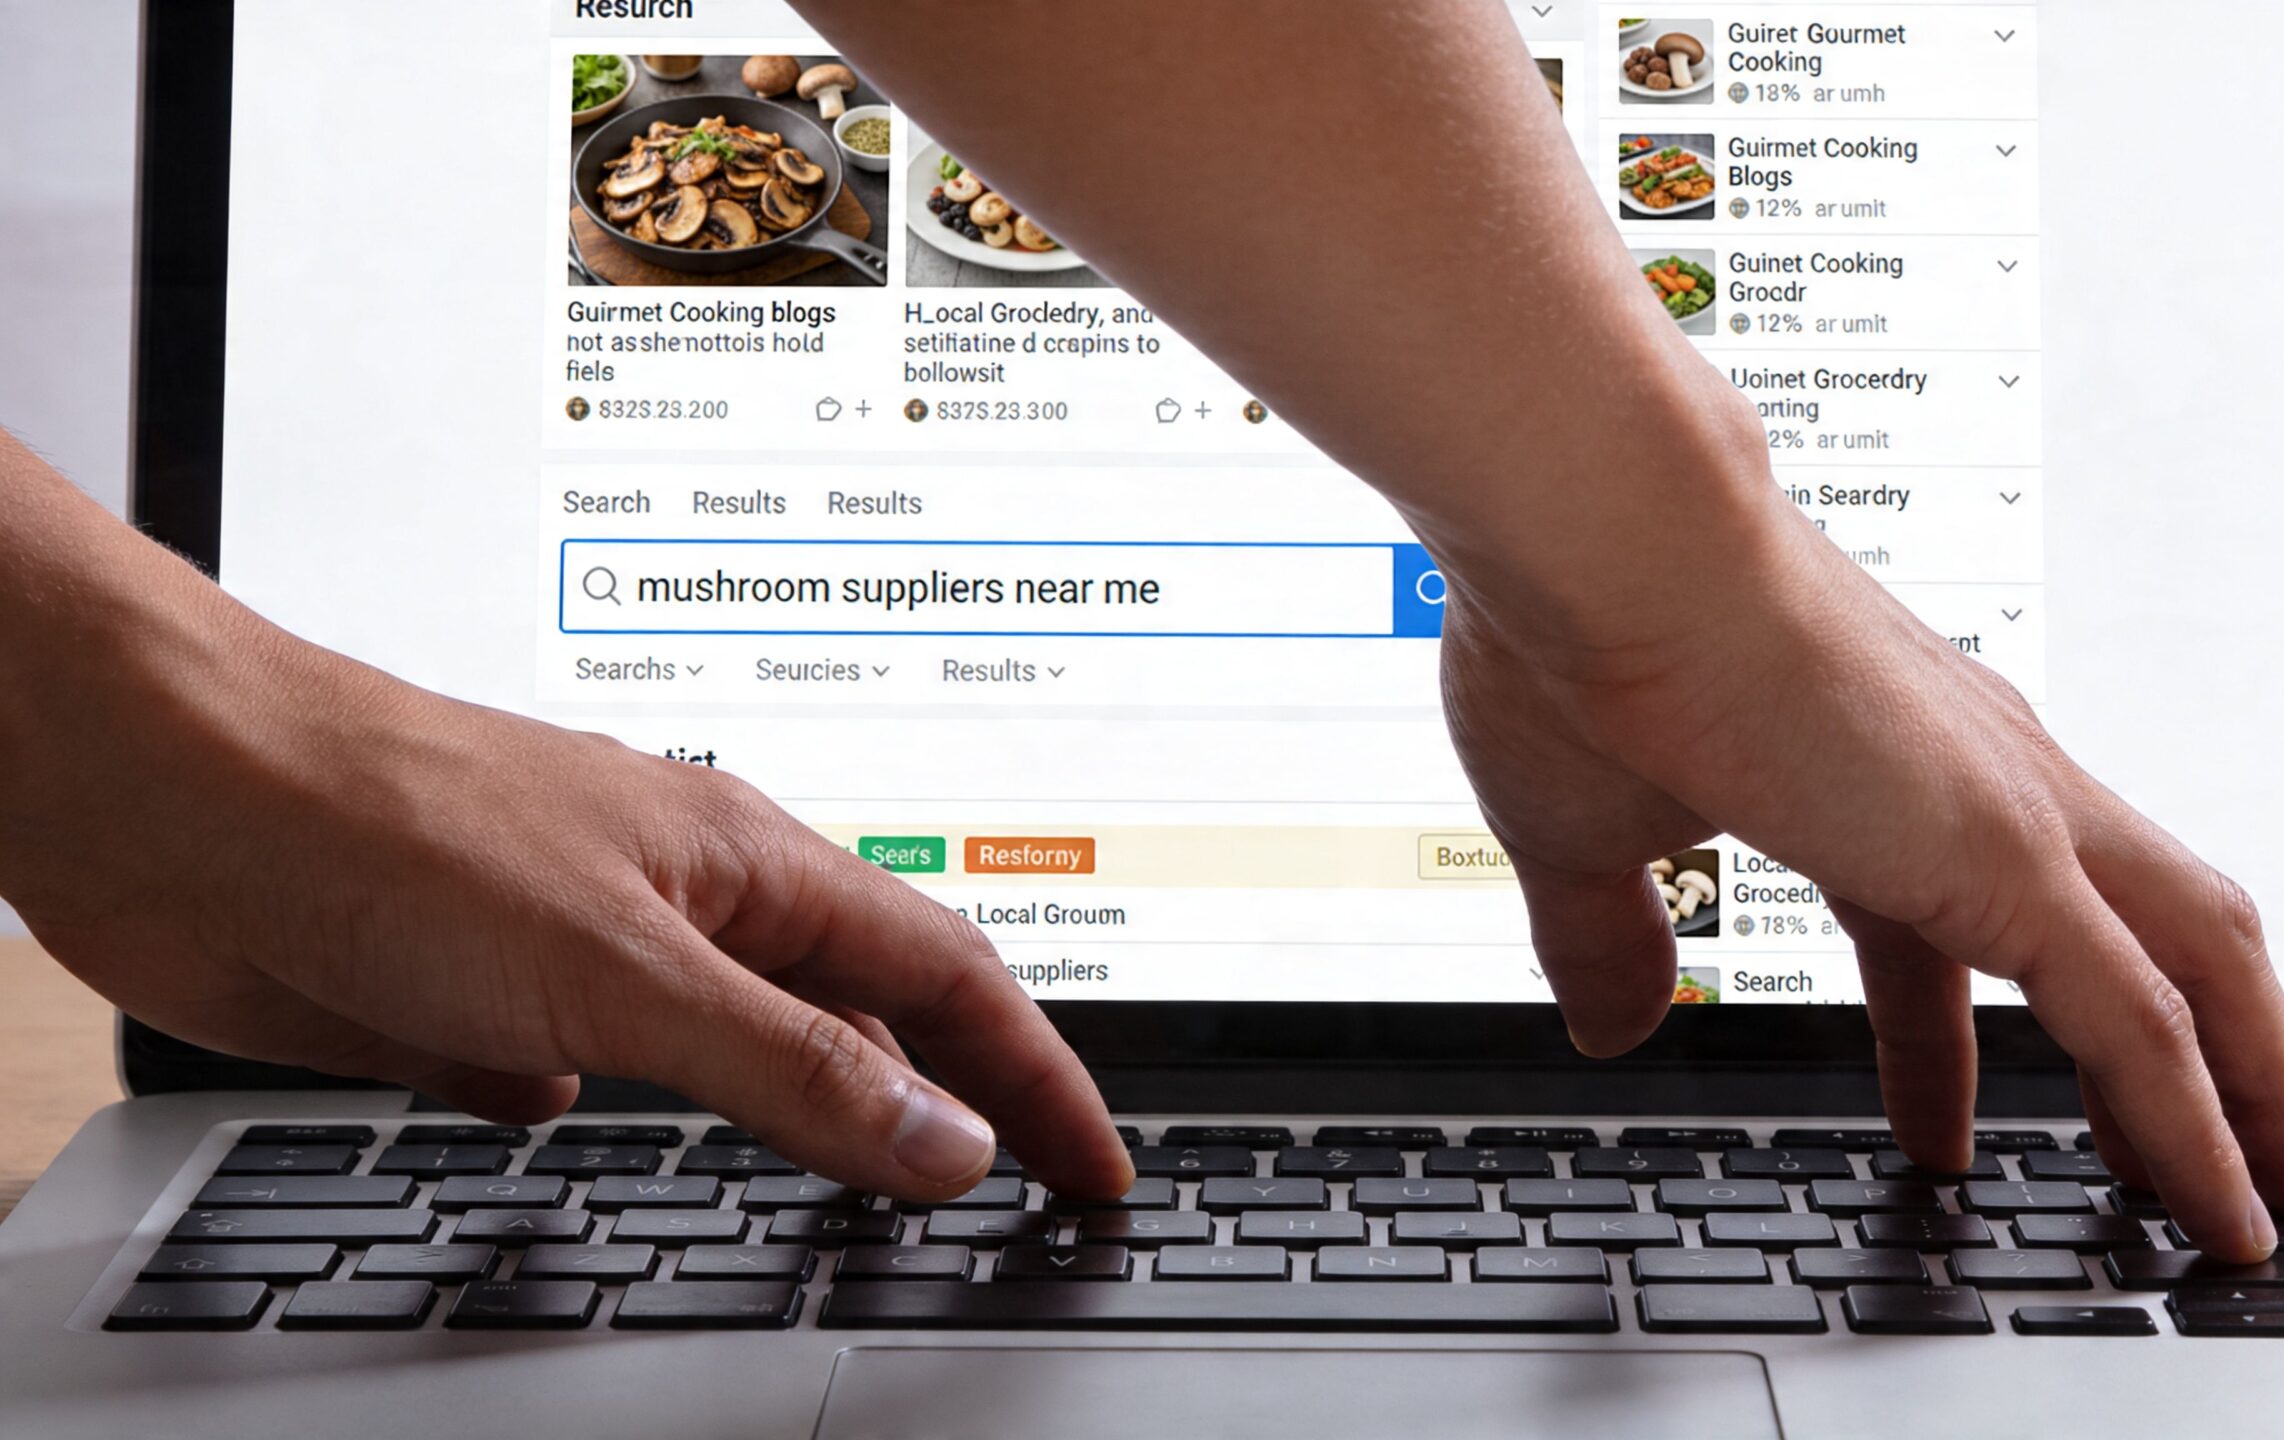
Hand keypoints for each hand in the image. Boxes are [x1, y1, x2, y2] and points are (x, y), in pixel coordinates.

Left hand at [0, 469, 1131, 1203]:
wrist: (167, 798)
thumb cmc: (390, 821)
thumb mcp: (629, 972)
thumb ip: (796, 1069)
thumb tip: (947, 1142)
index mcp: (749, 865)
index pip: (948, 978)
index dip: (1040, 1080)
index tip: (1097, 1167)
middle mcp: (681, 902)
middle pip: (863, 1011)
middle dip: (954, 1099)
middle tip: (1023, 1186)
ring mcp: (580, 948)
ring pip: (737, 1043)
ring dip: (814, 1109)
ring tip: (874, 1181)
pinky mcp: (475, 1000)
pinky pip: (599, 1069)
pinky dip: (641, 1117)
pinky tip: (615, 1143)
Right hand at [1434, 391, 2283, 1261]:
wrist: (1610, 535)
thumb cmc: (1583, 637)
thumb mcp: (1585, 833)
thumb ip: (1607, 936)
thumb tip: (1610, 1023)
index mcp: (1874, 767)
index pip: (1947, 920)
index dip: (1939, 1042)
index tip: (1931, 1120)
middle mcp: (1973, 776)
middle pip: (2134, 929)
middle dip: (2175, 1057)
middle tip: (2174, 1173)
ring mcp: (2010, 806)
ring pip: (2196, 966)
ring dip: (2240, 1090)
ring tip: (2248, 1207)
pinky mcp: (2011, 855)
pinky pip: (2145, 1024)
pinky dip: (2199, 1123)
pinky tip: (2215, 1206)